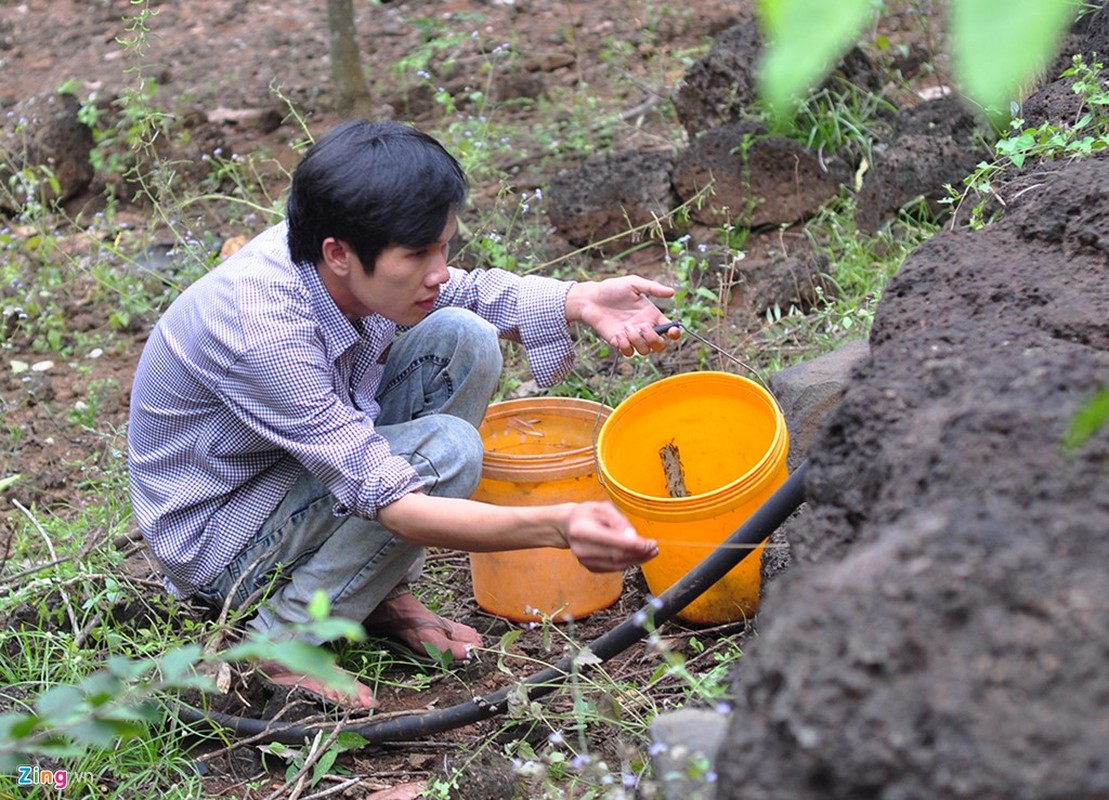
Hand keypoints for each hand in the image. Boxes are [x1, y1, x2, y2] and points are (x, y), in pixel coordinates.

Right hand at [563, 501, 658, 572]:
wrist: (569, 526)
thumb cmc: (587, 515)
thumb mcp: (603, 508)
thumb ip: (618, 521)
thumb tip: (633, 537)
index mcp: (582, 531)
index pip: (610, 541)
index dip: (631, 544)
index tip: (648, 544)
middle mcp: (581, 549)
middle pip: (616, 555)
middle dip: (639, 553)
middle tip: (653, 547)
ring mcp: (585, 561)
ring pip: (617, 564)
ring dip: (637, 559)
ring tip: (651, 552)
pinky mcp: (591, 568)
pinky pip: (614, 568)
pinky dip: (629, 562)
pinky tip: (640, 556)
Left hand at [565, 276, 679, 356]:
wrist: (591, 298)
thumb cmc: (612, 288)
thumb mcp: (633, 283)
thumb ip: (652, 288)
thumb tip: (672, 292)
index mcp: (652, 315)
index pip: (669, 330)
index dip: (675, 333)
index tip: (672, 330)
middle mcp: (644, 328)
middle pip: (660, 346)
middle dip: (654, 339)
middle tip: (642, 326)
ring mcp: (632, 337)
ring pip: (645, 351)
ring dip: (637, 341)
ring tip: (626, 327)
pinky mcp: (619, 342)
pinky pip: (628, 353)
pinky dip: (625, 345)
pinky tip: (618, 333)